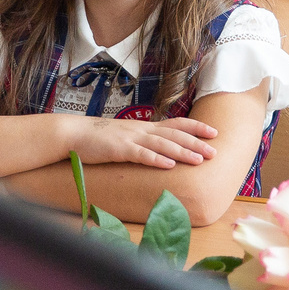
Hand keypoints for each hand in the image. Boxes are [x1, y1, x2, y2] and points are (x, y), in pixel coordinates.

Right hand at [56, 112, 219, 169]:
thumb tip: (160, 150)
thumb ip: (143, 141)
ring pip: (162, 144)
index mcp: (144, 127)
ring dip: (182, 152)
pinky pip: (140, 154)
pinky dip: (156, 159)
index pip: (176, 124)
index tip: (214, 132)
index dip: (195, 127)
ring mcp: (130, 139)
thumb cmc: (99, 138)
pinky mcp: (118, 150)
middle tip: (215, 151)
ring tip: (199, 159)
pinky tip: (168, 166)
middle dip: (196, 142)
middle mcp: (141, 130)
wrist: (73, 134)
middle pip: (174, 134)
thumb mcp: (126, 136)